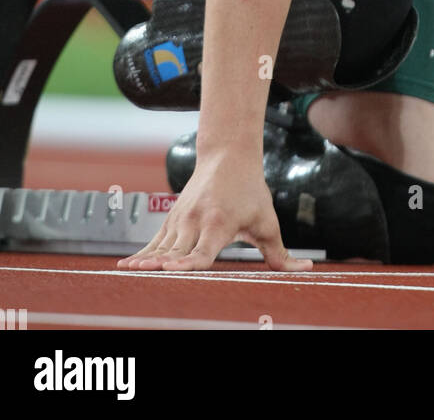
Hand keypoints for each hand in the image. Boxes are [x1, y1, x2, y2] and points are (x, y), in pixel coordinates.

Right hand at [117, 151, 313, 273]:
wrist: (228, 155)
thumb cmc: (250, 190)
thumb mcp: (267, 221)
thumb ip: (280, 253)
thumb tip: (306, 268)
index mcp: (219, 224)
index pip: (202, 251)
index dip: (188, 263)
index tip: (172, 269)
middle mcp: (196, 221)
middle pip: (175, 251)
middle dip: (160, 266)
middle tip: (144, 279)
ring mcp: (181, 219)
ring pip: (161, 247)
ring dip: (145, 262)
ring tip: (129, 275)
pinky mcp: (172, 219)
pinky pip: (154, 241)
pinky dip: (142, 255)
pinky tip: (127, 267)